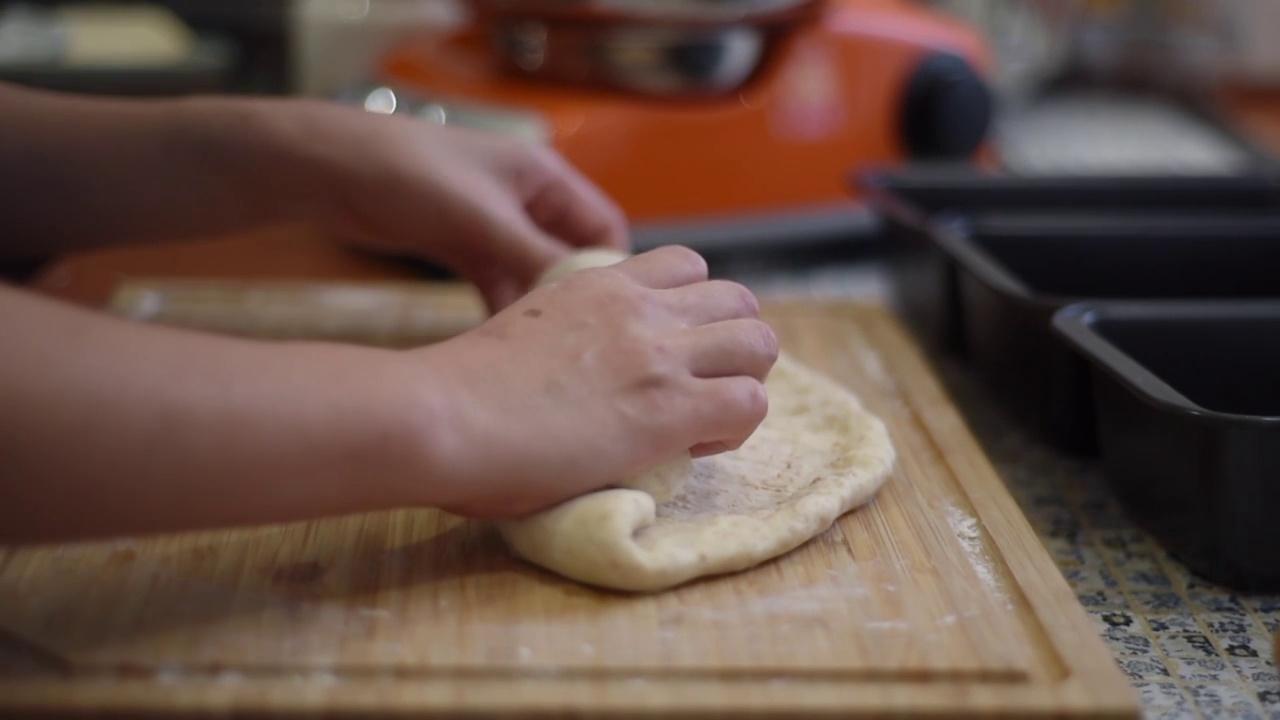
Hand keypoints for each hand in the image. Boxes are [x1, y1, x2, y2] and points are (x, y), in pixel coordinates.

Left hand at [294, 103, 628, 310]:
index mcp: (544, 175)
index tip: (611, 314)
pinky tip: (503, 343)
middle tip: (579, 341)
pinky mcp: (462, 246)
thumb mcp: (484, 220)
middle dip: (574, 294)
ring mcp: (493, 224)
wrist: (330, 170)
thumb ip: (537, 257)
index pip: (603, 225)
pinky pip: (497, 283)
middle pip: (570, 254)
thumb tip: (588, 299)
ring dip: (535, 306)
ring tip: (542, 349)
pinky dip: (502, 308)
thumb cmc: (412, 175)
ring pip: (533, 274)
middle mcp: (525, 199)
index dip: (612, 268)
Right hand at [410, 246, 777, 518]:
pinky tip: (696, 446)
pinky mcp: (670, 408)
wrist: (440, 415)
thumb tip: (568, 378)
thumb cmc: (456, 392)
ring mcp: (659, 355)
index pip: (686, 266)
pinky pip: (751, 402)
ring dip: (745, 381)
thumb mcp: (524, 332)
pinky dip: (737, 427)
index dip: (693, 311)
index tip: (666, 355)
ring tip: (707, 419)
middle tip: (700, 388)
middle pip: (739, 298)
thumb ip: (564, 338)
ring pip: (760, 342)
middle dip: (733, 343)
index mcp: (601, 285)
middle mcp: (640, 309)